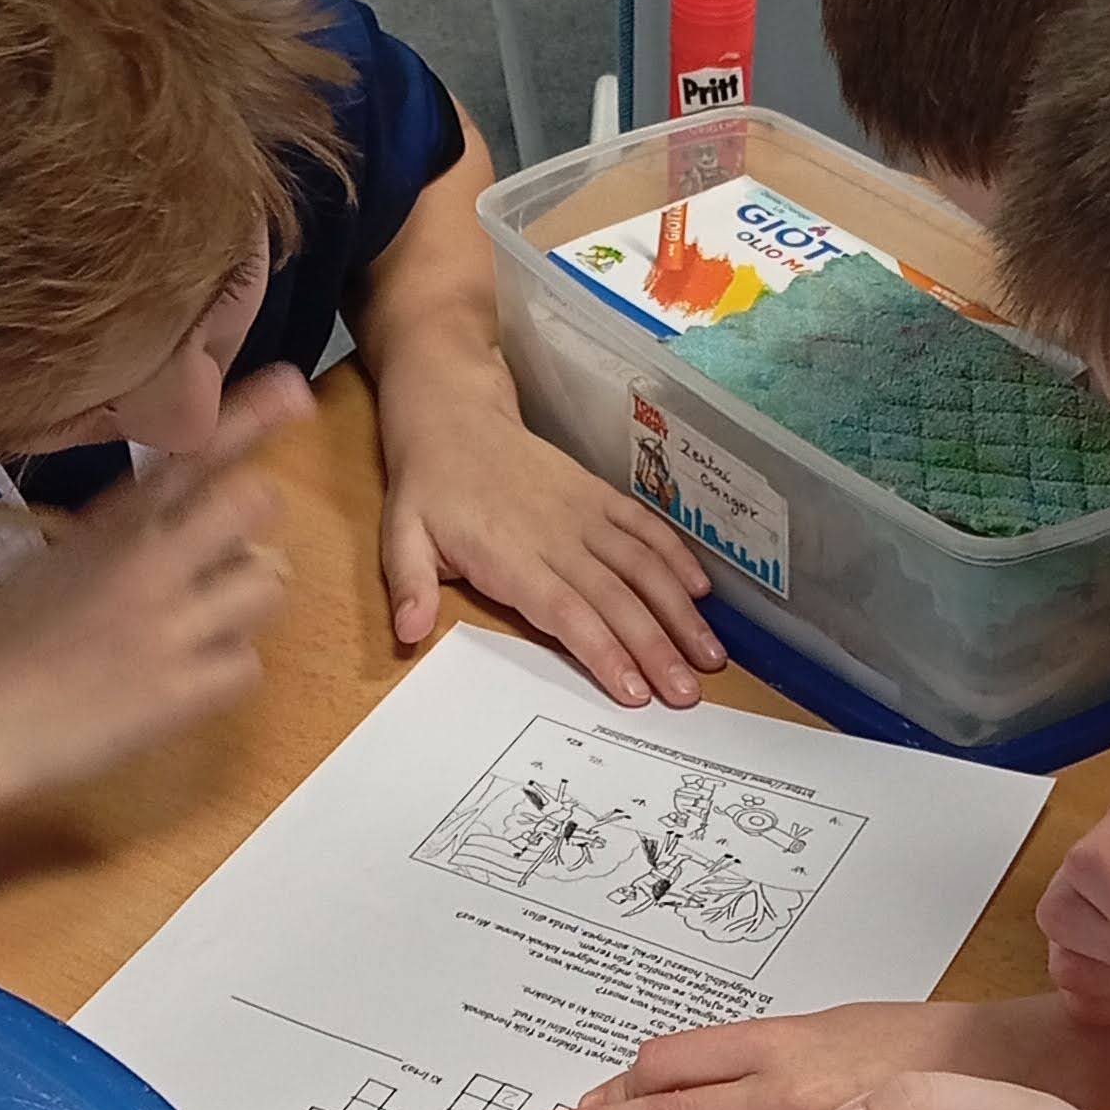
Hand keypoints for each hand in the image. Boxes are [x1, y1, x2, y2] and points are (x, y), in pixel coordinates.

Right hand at [0, 367, 304, 802]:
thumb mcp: (56, 559)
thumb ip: (121, 532)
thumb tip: (181, 518)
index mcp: (111, 523)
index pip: (192, 454)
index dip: (251, 416)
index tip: (295, 389)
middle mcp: (149, 561)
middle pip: (255, 504)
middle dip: (253, 527)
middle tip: (224, 560)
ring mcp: (172, 626)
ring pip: (268, 585)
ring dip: (243, 605)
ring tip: (199, 629)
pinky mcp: (184, 691)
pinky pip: (250, 665)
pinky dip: (225, 674)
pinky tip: (184, 682)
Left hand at [376, 370, 723, 708]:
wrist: (454, 415)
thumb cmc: (428, 487)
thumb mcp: (400, 535)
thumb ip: (410, 585)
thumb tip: (408, 633)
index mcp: (510, 556)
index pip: (566, 612)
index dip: (604, 652)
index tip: (635, 691)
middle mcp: (556, 536)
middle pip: (616, 599)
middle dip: (656, 649)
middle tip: (689, 694)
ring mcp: (584, 513)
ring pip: (642, 566)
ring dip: (679, 613)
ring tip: (709, 656)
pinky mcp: (598, 495)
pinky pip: (644, 527)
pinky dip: (676, 557)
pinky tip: (702, 592)